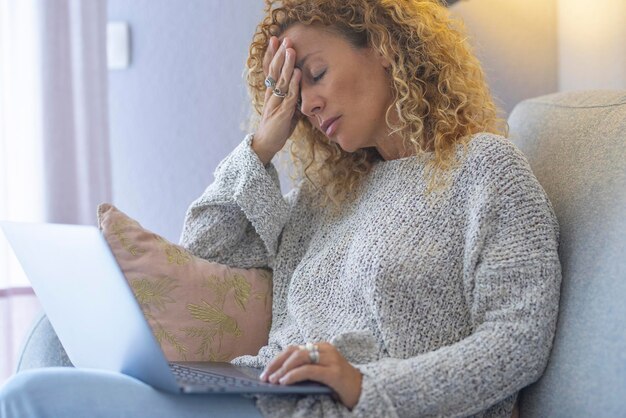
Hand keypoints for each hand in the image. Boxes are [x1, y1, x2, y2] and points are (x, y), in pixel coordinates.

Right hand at [252, 36, 302, 164]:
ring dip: (287, 65)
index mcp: (271, 94)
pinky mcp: (281, 114)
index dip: (272, 55)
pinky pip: (289, 97)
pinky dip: (294, 85)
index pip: (270, 70)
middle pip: (274, 72)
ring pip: (281, 81)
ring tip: (291, 51)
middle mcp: (271, 96)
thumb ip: (291, 100)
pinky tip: (297, 74)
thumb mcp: (286, 111)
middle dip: (280, 55)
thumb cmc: (277, 128)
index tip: (275, 40)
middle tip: (284, 39)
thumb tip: (301, 91)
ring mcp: (275, 104)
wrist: (266, 145)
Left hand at [259, 342, 362, 409]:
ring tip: (273, 380)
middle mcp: (326, 350)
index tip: (265, 371)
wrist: (364, 391)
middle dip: (276, 364)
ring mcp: (331, 360)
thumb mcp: (320, 372)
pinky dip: (293, 375)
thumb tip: (278, 375)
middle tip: (265, 377)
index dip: (277, 359)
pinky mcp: (334, 373)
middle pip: (294, 351)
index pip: (294, 349)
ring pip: (300, 357)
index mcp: (321, 347)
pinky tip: (284, 382)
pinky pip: (308, 370)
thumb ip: (305, 368)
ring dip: (283, 369)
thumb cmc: (339, 384)